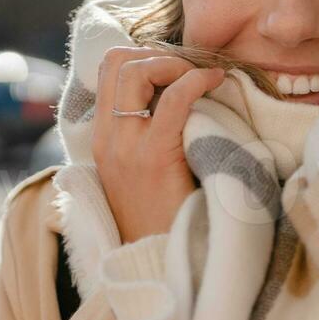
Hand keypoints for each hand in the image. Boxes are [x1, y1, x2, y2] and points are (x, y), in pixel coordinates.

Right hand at [91, 46, 225, 244]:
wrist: (160, 266)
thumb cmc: (164, 219)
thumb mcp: (145, 172)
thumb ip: (150, 136)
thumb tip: (178, 97)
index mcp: (102, 139)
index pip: (107, 70)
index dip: (142, 56)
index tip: (176, 70)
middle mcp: (107, 138)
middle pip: (116, 61)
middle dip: (157, 53)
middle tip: (188, 71)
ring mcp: (125, 147)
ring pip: (135, 70)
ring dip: (174, 63)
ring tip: (201, 78)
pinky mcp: (153, 158)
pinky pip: (173, 99)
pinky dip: (196, 80)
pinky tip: (216, 83)